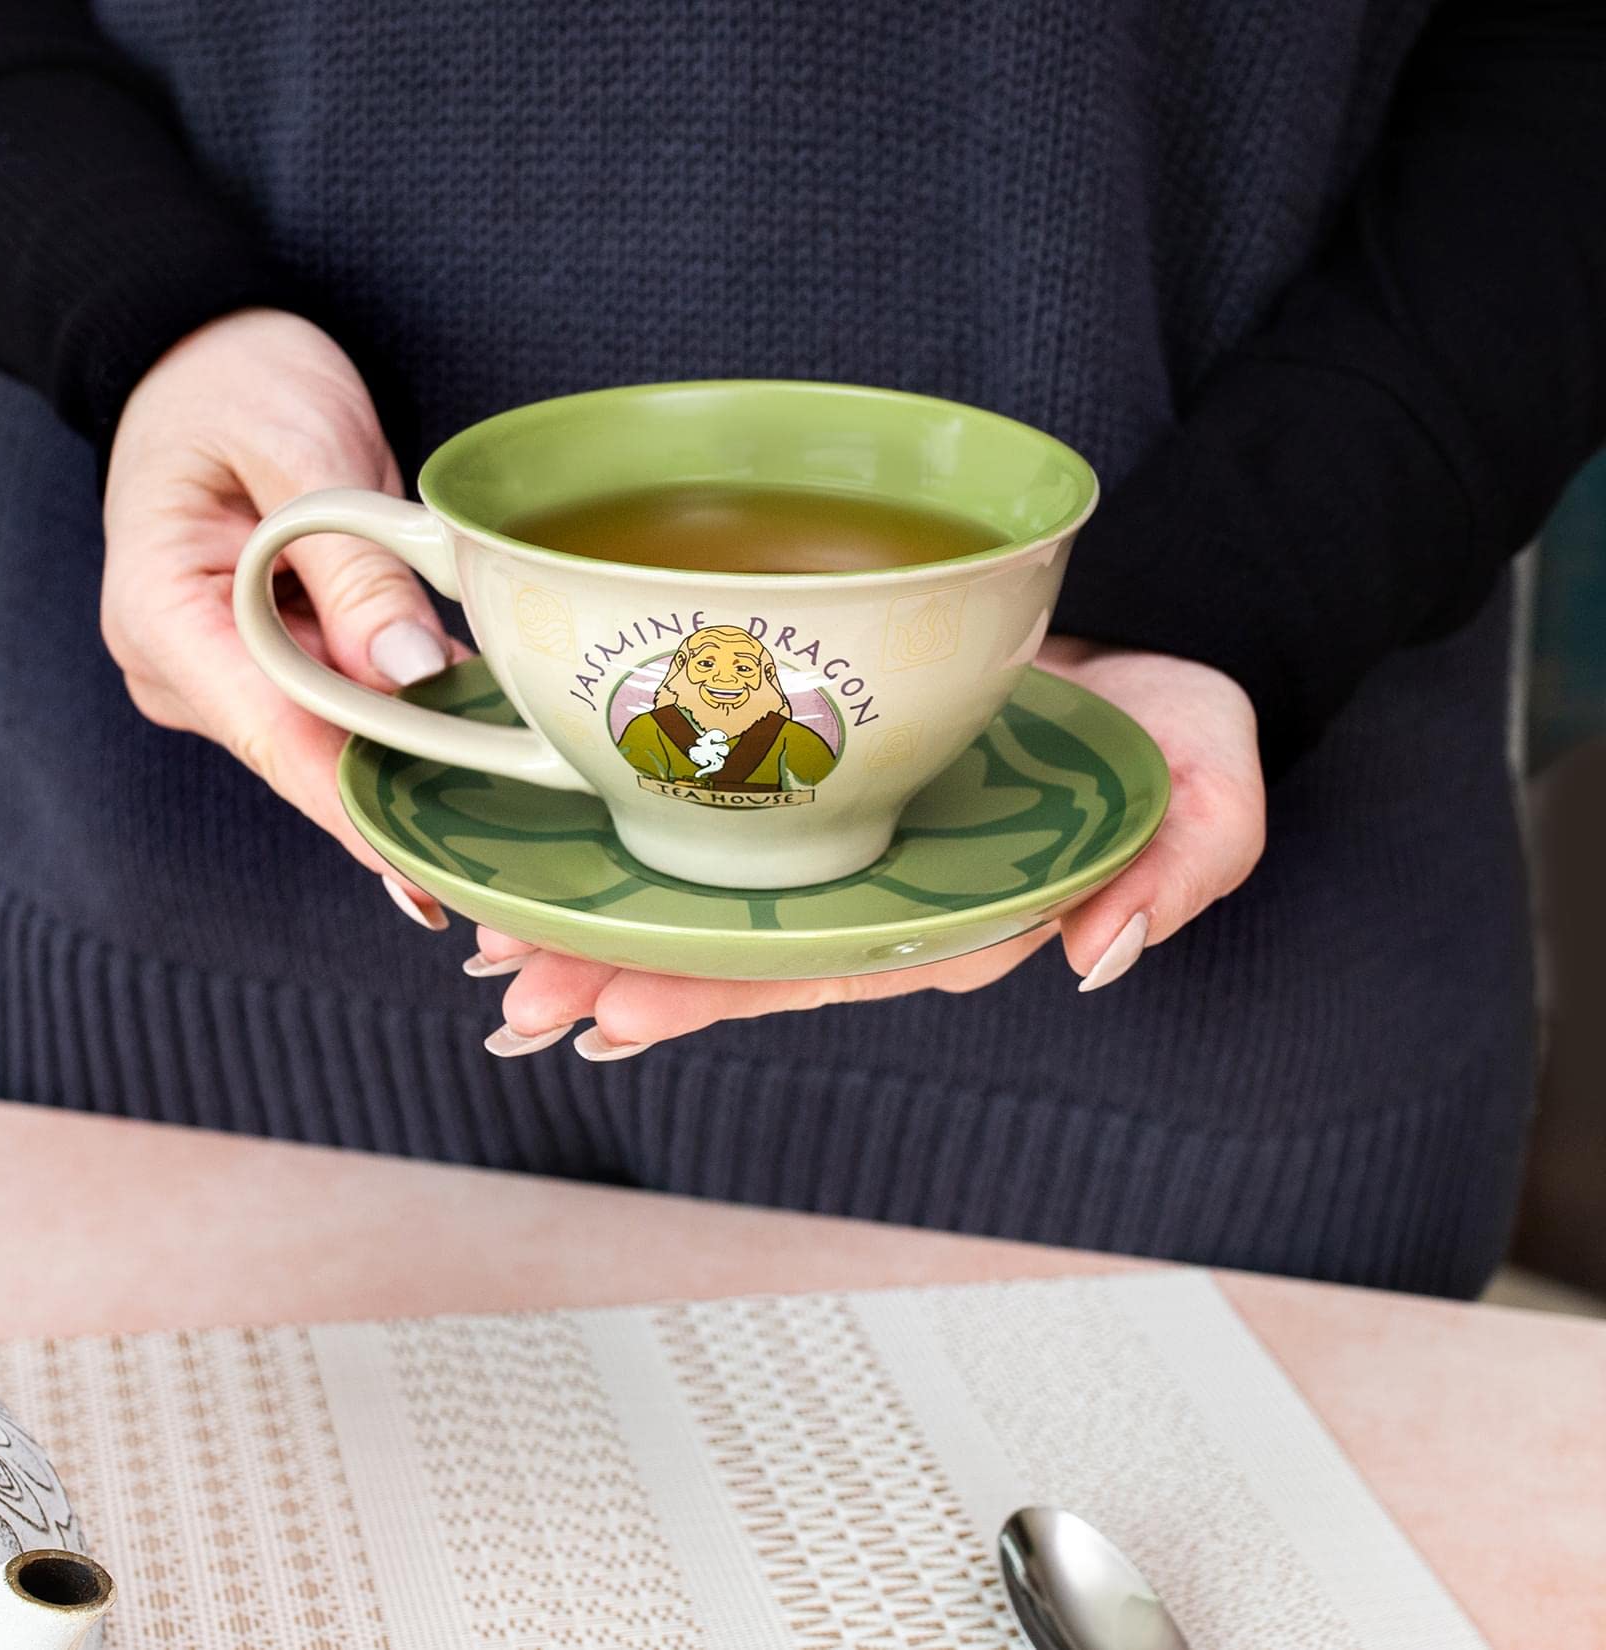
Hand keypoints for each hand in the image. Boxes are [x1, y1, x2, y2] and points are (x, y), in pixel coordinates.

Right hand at [102, 308, 456, 925]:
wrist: (204, 350)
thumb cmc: (237, 380)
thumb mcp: (298, 444)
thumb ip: (349, 562)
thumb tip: (404, 677)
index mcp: (160, 614)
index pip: (271, 734)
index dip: (352, 809)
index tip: (419, 874)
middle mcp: (185, 668)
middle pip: (308, 753)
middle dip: (402, 806)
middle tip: (500, 876)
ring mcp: (225, 673)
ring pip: (335, 737)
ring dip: (420, 764)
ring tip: (519, 817)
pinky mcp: (270, 663)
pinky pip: (347, 705)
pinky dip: (414, 716)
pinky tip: (492, 742)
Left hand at [464, 638, 1266, 1058]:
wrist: (1119, 643)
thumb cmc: (1152, 717)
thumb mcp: (1207, 772)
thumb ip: (1188, 858)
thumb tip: (1103, 949)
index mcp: (951, 916)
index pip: (820, 969)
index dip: (716, 996)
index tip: (616, 1009)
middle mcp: (876, 898)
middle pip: (735, 953)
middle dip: (622, 977)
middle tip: (514, 994)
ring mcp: (839, 847)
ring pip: (704, 905)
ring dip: (600, 932)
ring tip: (496, 957)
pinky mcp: (812, 786)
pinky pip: (709, 832)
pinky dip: (627, 853)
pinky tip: (545, 872)